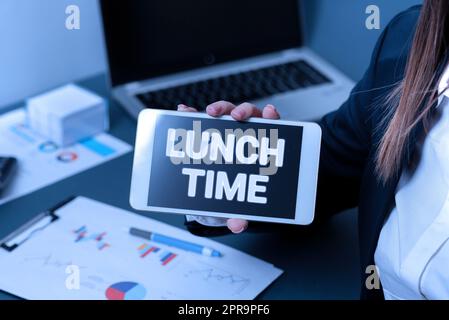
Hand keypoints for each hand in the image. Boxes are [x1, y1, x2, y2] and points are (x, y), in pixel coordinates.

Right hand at [177, 101, 279, 232]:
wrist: (214, 194)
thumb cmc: (233, 193)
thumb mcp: (237, 205)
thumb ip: (239, 214)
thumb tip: (238, 225)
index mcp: (260, 148)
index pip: (271, 127)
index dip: (272, 117)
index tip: (269, 112)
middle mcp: (245, 135)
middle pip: (248, 115)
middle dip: (243, 111)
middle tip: (236, 116)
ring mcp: (225, 131)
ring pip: (226, 113)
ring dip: (219, 109)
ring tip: (210, 113)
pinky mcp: (206, 132)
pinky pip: (199, 119)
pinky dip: (191, 113)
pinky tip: (184, 112)